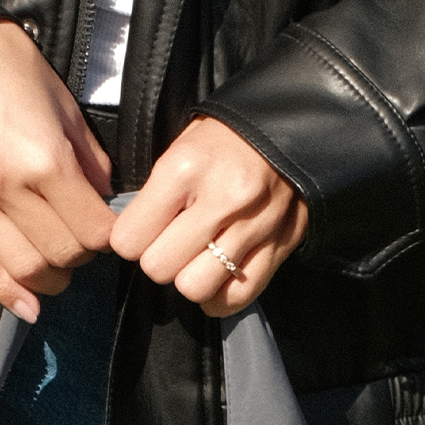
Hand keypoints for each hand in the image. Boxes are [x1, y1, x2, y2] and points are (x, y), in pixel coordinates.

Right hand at [0, 20, 113, 322]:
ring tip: (58, 269)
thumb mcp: (64, 106)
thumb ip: (88, 163)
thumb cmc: (6, 65)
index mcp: (44, 159)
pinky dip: (7, 292)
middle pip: (60, 256)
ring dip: (50, 280)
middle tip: (83, 244)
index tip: (109, 231)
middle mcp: (5, 187)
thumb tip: (105, 205)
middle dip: (81, 258)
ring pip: (23, 270)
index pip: (93, 231)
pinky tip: (27, 305)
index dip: (109, 238)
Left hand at [109, 118, 306, 317]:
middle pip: (160, 268)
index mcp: (186, 168)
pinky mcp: (281, 245)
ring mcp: (254, 226)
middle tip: (171, 242)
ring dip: (190, 278)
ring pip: (196, 287)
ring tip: (197, 256)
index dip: (130, 240)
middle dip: (159, 261)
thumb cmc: (226, 139)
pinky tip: (218, 275)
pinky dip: (220, 294)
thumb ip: (157, 196)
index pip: (129, 239)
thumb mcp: (181, 148)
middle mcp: (222, 199)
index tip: (142, 230)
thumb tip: (131, 241)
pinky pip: (236, 297)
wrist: (295, 127)